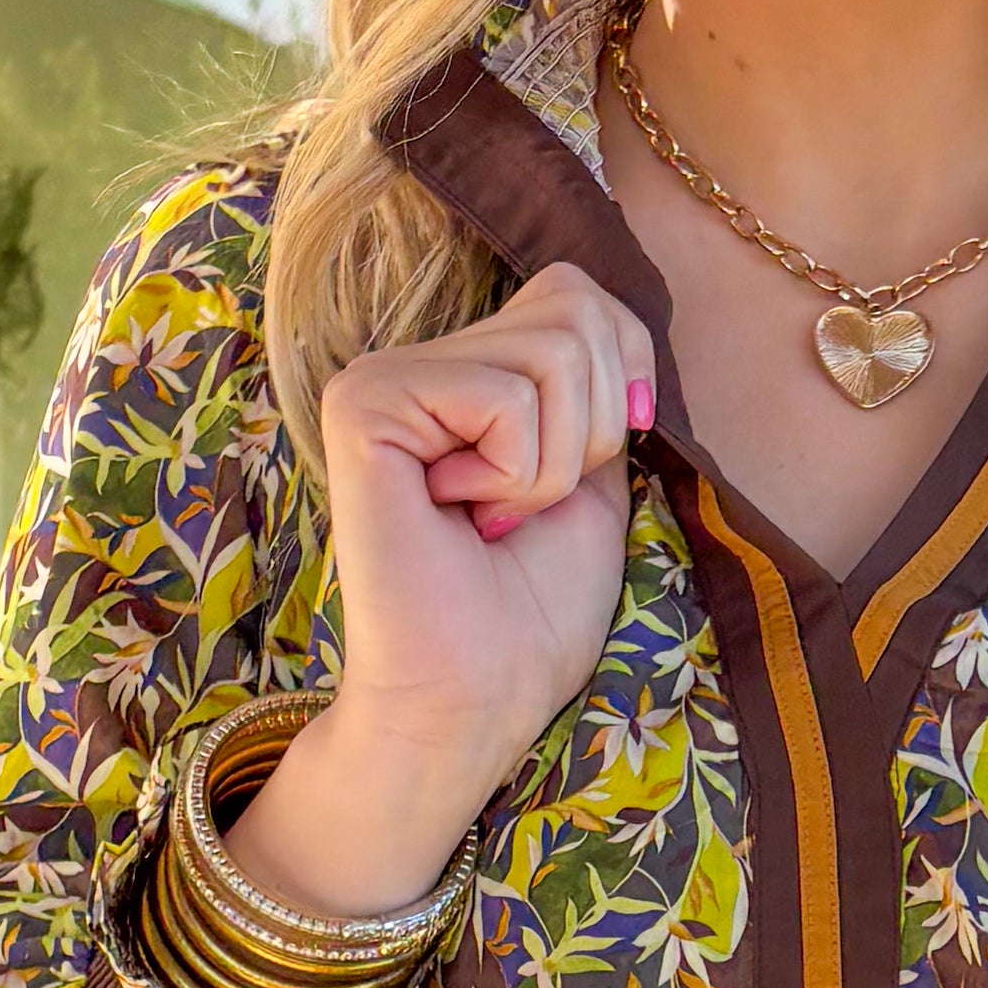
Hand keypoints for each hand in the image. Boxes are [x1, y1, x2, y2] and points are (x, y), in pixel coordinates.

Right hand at [243, 264, 655, 914]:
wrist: (476, 695)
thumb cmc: (532, 606)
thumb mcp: (593, 469)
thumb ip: (596, 376)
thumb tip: (611, 309)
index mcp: (467, 368)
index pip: (578, 291)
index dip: (622, 374)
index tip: (580, 470)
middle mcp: (416, 359)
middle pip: (576, 307)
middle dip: (591, 426)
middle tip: (526, 504)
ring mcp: (383, 375)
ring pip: (555, 353)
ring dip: (554, 465)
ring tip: (492, 516)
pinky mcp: (365, 404)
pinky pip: (508, 397)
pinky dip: (518, 474)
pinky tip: (458, 515)